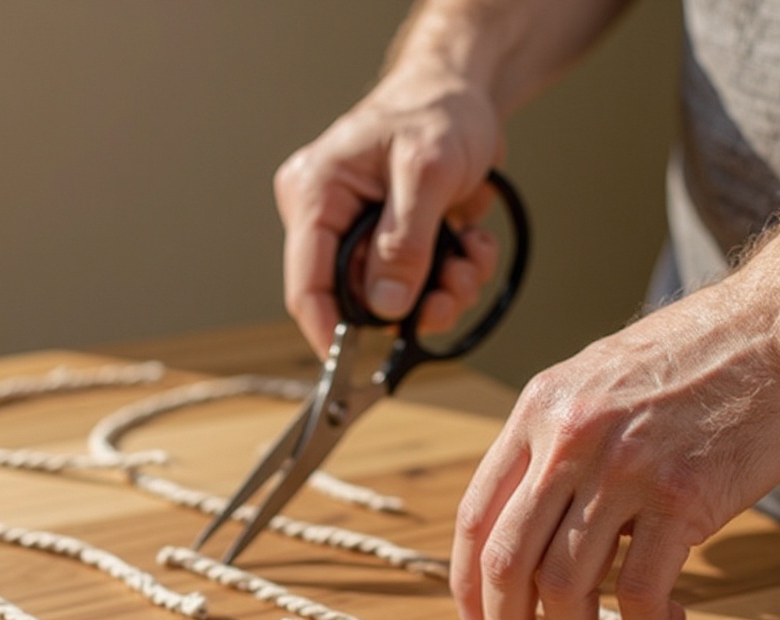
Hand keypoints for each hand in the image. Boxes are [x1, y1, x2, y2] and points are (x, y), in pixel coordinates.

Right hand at [274, 65, 503, 356]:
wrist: (467, 92)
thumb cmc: (438, 110)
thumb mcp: (426, 170)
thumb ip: (405, 241)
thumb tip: (387, 305)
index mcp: (315, 196)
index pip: (307, 284)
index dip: (327, 331)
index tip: (351, 367)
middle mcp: (331, 221)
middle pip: (355, 299)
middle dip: (409, 307)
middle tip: (450, 296)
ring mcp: (362, 236)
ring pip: (392, 300)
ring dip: (440, 294)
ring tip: (470, 263)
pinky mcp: (394, 245)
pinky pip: (418, 285)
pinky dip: (453, 278)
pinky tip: (472, 248)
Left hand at [450, 273, 779, 619]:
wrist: (772, 330)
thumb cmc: (686, 360)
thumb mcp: (591, 384)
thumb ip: (551, 444)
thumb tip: (525, 519)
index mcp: (537, 413)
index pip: (475, 515)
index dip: (466, 580)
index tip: (476, 615)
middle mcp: (567, 441)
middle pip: (507, 560)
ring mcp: (623, 469)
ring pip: (564, 585)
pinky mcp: (682, 496)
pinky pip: (639, 590)